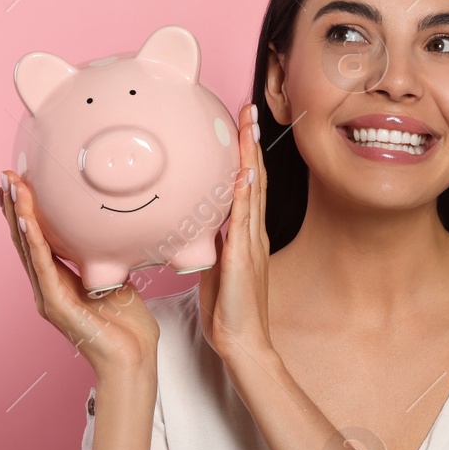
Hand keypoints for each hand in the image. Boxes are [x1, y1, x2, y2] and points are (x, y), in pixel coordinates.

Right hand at [0, 171, 159, 374]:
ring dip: (18, 216)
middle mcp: (47, 287)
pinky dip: (33, 241)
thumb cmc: (127, 327)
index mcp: (59, 281)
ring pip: (28, 248)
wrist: (131, 360)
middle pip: (24, 240)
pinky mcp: (55, 305)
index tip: (17, 184)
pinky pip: (42, 266)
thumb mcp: (115, 281)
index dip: (24, 212)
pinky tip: (26, 220)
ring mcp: (48, 296)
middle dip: (13, 206)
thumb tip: (112, 233)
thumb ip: (104, 259)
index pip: (36, 239)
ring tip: (10, 188)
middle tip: (5, 176)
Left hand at [198, 99, 273, 367]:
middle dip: (250, 141)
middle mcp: (252, 232)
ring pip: (252, 188)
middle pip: (253, 176)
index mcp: (245, 233)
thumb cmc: (228, 310)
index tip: (239, 124)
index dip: (243, 153)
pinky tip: (244, 172)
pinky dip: (245, 193)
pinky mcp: (243, 257)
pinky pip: (243, 218)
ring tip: (248, 123)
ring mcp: (251, 242)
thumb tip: (195, 224)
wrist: (242, 341)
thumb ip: (210, 243)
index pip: (244, 184)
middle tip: (248, 108)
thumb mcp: (215, 266)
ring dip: (250, 155)